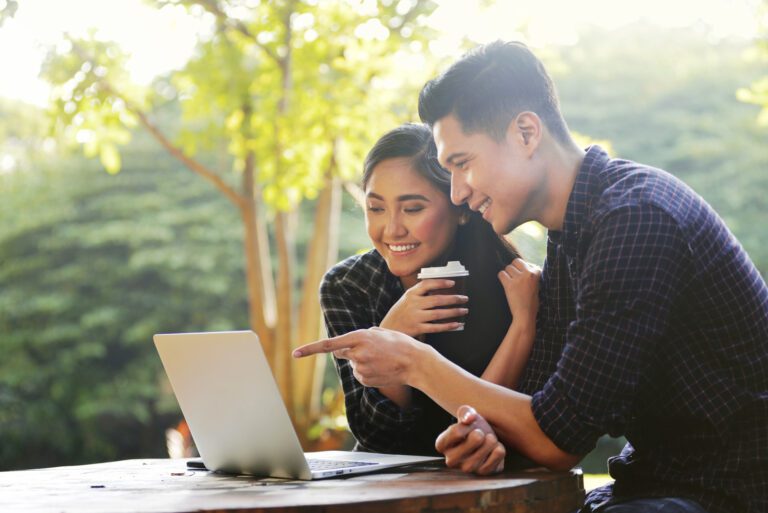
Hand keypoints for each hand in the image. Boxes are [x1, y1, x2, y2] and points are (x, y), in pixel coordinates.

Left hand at [293, 327, 427, 387]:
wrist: (415, 362)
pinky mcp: (365, 380)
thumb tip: (346, 345)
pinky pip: (360, 374)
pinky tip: (381, 368)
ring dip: (362, 361)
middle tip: (370, 349)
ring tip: (381, 359)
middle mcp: (357, 353)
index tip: (295, 354)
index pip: (329, 345)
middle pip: (341, 353)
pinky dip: (368, 371)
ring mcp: (361, 368)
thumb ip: (360, 336)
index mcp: (359, 337)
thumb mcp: (379, 332)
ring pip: (352, 364)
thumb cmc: (399, 343)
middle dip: (348, 350)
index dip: (310, 349)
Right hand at [380, 279, 468, 335]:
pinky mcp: (417, 329)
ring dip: (453, 312)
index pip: (427, 284)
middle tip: (464, 298)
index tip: (452, 283)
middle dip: (453, 299)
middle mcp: (413, 304)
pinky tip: (456, 324)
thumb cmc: (400, 313)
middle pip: (436, 300)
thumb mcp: (406, 299)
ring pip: (438, 314)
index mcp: (410, 294)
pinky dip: (447, 326)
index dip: (441, 283)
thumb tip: (441, 290)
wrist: (387, 329)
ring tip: (463, 310)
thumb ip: (420, 294)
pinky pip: (435, 327)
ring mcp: (415, 317)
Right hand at [435, 406, 505, 474]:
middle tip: (479, 433)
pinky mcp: (483, 473)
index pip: (457, 431)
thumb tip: (470, 418)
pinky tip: (494, 448)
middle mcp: (451, 461)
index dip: (468, 423)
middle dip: (481, 432)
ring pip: (487, 448)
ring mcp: (467, 469)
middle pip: (475, 439)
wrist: (483, 440)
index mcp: (441, 445)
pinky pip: (497, 456)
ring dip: (491, 440)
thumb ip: (465, 412)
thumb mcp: (466, 415)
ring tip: (488, 439)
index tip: (468, 425)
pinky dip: (499, 449)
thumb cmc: (470, 427)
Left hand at [498, 259, 540, 320]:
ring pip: (508, 267)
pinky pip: (501, 274)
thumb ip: (532, 276)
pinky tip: (505, 284)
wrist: (525, 314)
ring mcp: (518, 278)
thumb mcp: (537, 286)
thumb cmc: (532, 302)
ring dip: (508, 274)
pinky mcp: (509, 284)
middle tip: (514, 277)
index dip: (523, 269)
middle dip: (514, 268)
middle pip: (516, 261)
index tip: (522, 278)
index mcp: (536, 273)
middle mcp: (528, 273)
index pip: (527, 263)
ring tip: (511, 283)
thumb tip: (523, 266)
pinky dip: (502, 278)